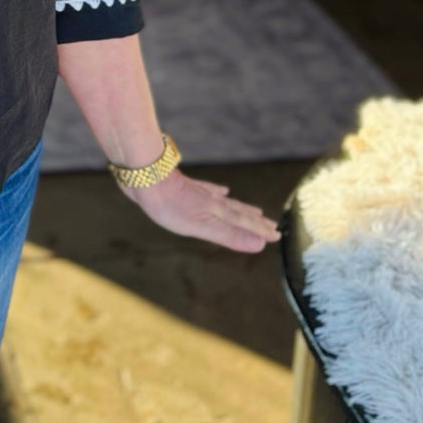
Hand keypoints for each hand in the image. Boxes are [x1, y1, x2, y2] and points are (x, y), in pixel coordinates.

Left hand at [121, 170, 278, 253]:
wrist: (146, 176)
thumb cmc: (171, 205)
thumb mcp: (202, 226)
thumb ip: (229, 235)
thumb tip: (260, 246)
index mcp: (216, 212)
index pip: (244, 223)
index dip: (260, 231)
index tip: (277, 236)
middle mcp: (211, 201)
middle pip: (238, 212)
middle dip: (254, 221)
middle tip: (272, 225)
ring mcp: (198, 192)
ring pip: (226, 202)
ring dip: (240, 207)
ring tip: (253, 209)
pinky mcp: (184, 186)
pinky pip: (208, 190)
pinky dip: (217, 191)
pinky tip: (220, 190)